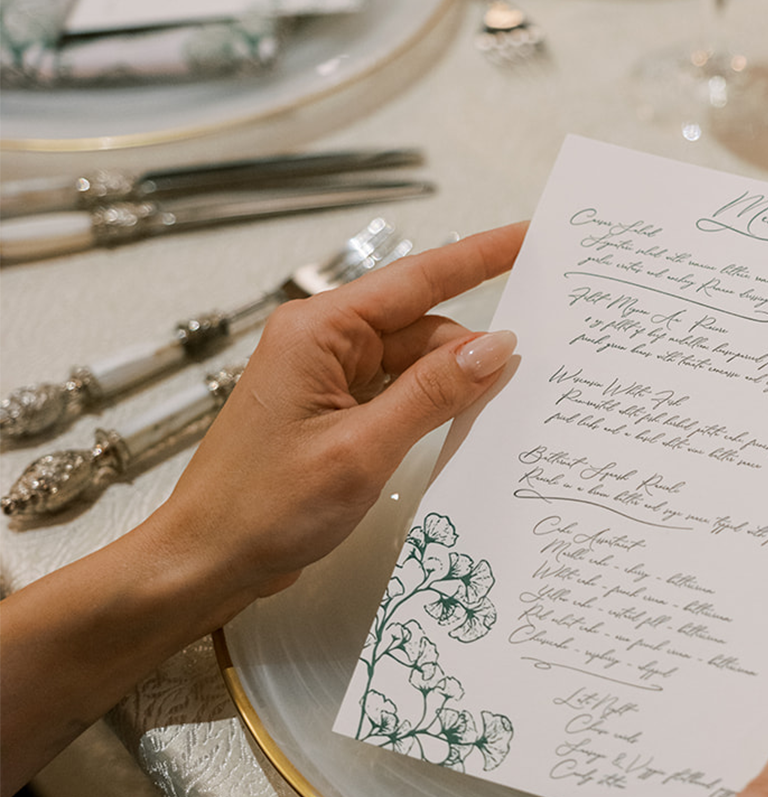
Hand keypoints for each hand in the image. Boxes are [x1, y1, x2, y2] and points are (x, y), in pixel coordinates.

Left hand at [147, 221, 526, 627]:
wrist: (207, 559)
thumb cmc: (262, 506)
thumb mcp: (362, 449)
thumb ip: (432, 393)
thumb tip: (495, 347)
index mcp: (318, 331)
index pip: (416, 279)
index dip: (479, 256)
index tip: (528, 236)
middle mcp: (320, 344)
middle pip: (420, 327)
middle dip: (471, 349)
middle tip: (532, 371)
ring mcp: (324, 381)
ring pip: (411, 365)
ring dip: (449, 386)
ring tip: (494, 412)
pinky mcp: (329, 416)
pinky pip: (393, 396)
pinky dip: (426, 409)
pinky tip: (456, 427)